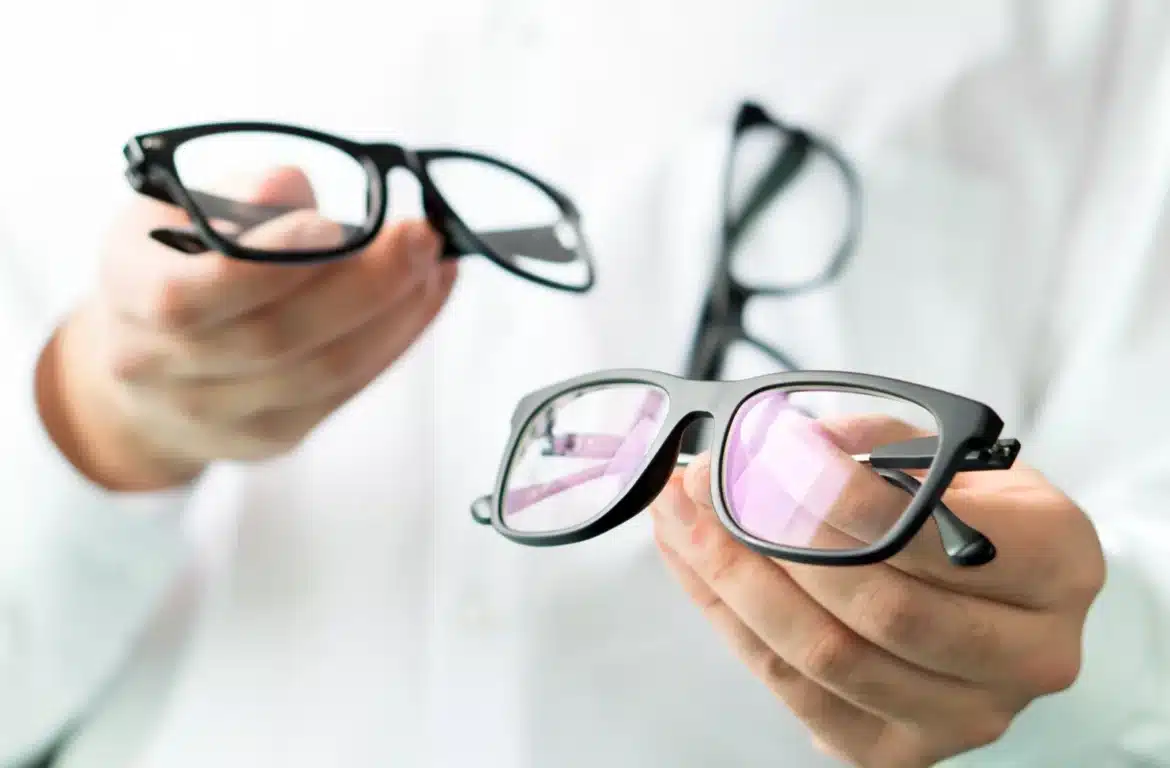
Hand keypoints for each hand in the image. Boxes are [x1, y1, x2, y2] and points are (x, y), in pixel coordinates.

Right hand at [38, 167, 456, 490]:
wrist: (143, 378)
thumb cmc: (167, 270)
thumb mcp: (170, 212)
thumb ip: (232, 195)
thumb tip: (292, 187)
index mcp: (131, 298)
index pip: (196, 294)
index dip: (268, 260)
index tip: (331, 222)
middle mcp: (168, 369)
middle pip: (278, 338)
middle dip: (364, 283)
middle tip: (417, 236)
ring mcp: (224, 415)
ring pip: (327, 371)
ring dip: (396, 313)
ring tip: (434, 263)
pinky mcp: (275, 435)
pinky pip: (349, 390)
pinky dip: (397, 338)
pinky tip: (425, 296)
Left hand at [649, 416, 1104, 766]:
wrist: (994, 592)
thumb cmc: (967, 511)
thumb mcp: (947, 454)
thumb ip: (873, 443)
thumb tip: (778, 442)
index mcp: (1058, 562)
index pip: (932, 537)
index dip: (838, 499)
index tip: (766, 453)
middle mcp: (1030, 652)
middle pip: (879, 608)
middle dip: (772, 540)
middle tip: (704, 484)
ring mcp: (968, 714)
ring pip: (827, 658)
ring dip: (733, 581)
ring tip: (682, 518)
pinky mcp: (903, 750)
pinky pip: (796, 692)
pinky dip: (732, 622)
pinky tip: (696, 565)